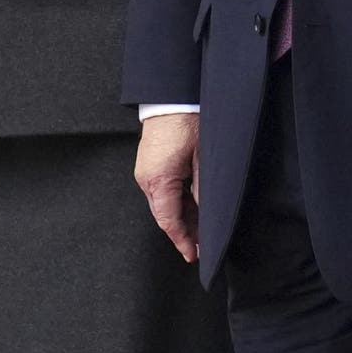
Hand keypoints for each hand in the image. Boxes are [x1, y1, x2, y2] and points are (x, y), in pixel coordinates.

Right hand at [135, 114, 201, 262]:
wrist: (171, 98)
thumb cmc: (188, 122)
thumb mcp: (203, 158)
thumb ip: (202, 189)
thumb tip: (205, 213)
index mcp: (158, 180)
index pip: (169, 221)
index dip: (182, 240)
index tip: (193, 254)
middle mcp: (147, 179)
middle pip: (165, 215)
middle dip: (184, 232)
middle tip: (202, 245)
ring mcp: (146, 172)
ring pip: (164, 203)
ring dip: (182, 217)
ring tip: (201, 229)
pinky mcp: (150, 165)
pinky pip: (163, 190)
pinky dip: (177, 202)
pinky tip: (192, 206)